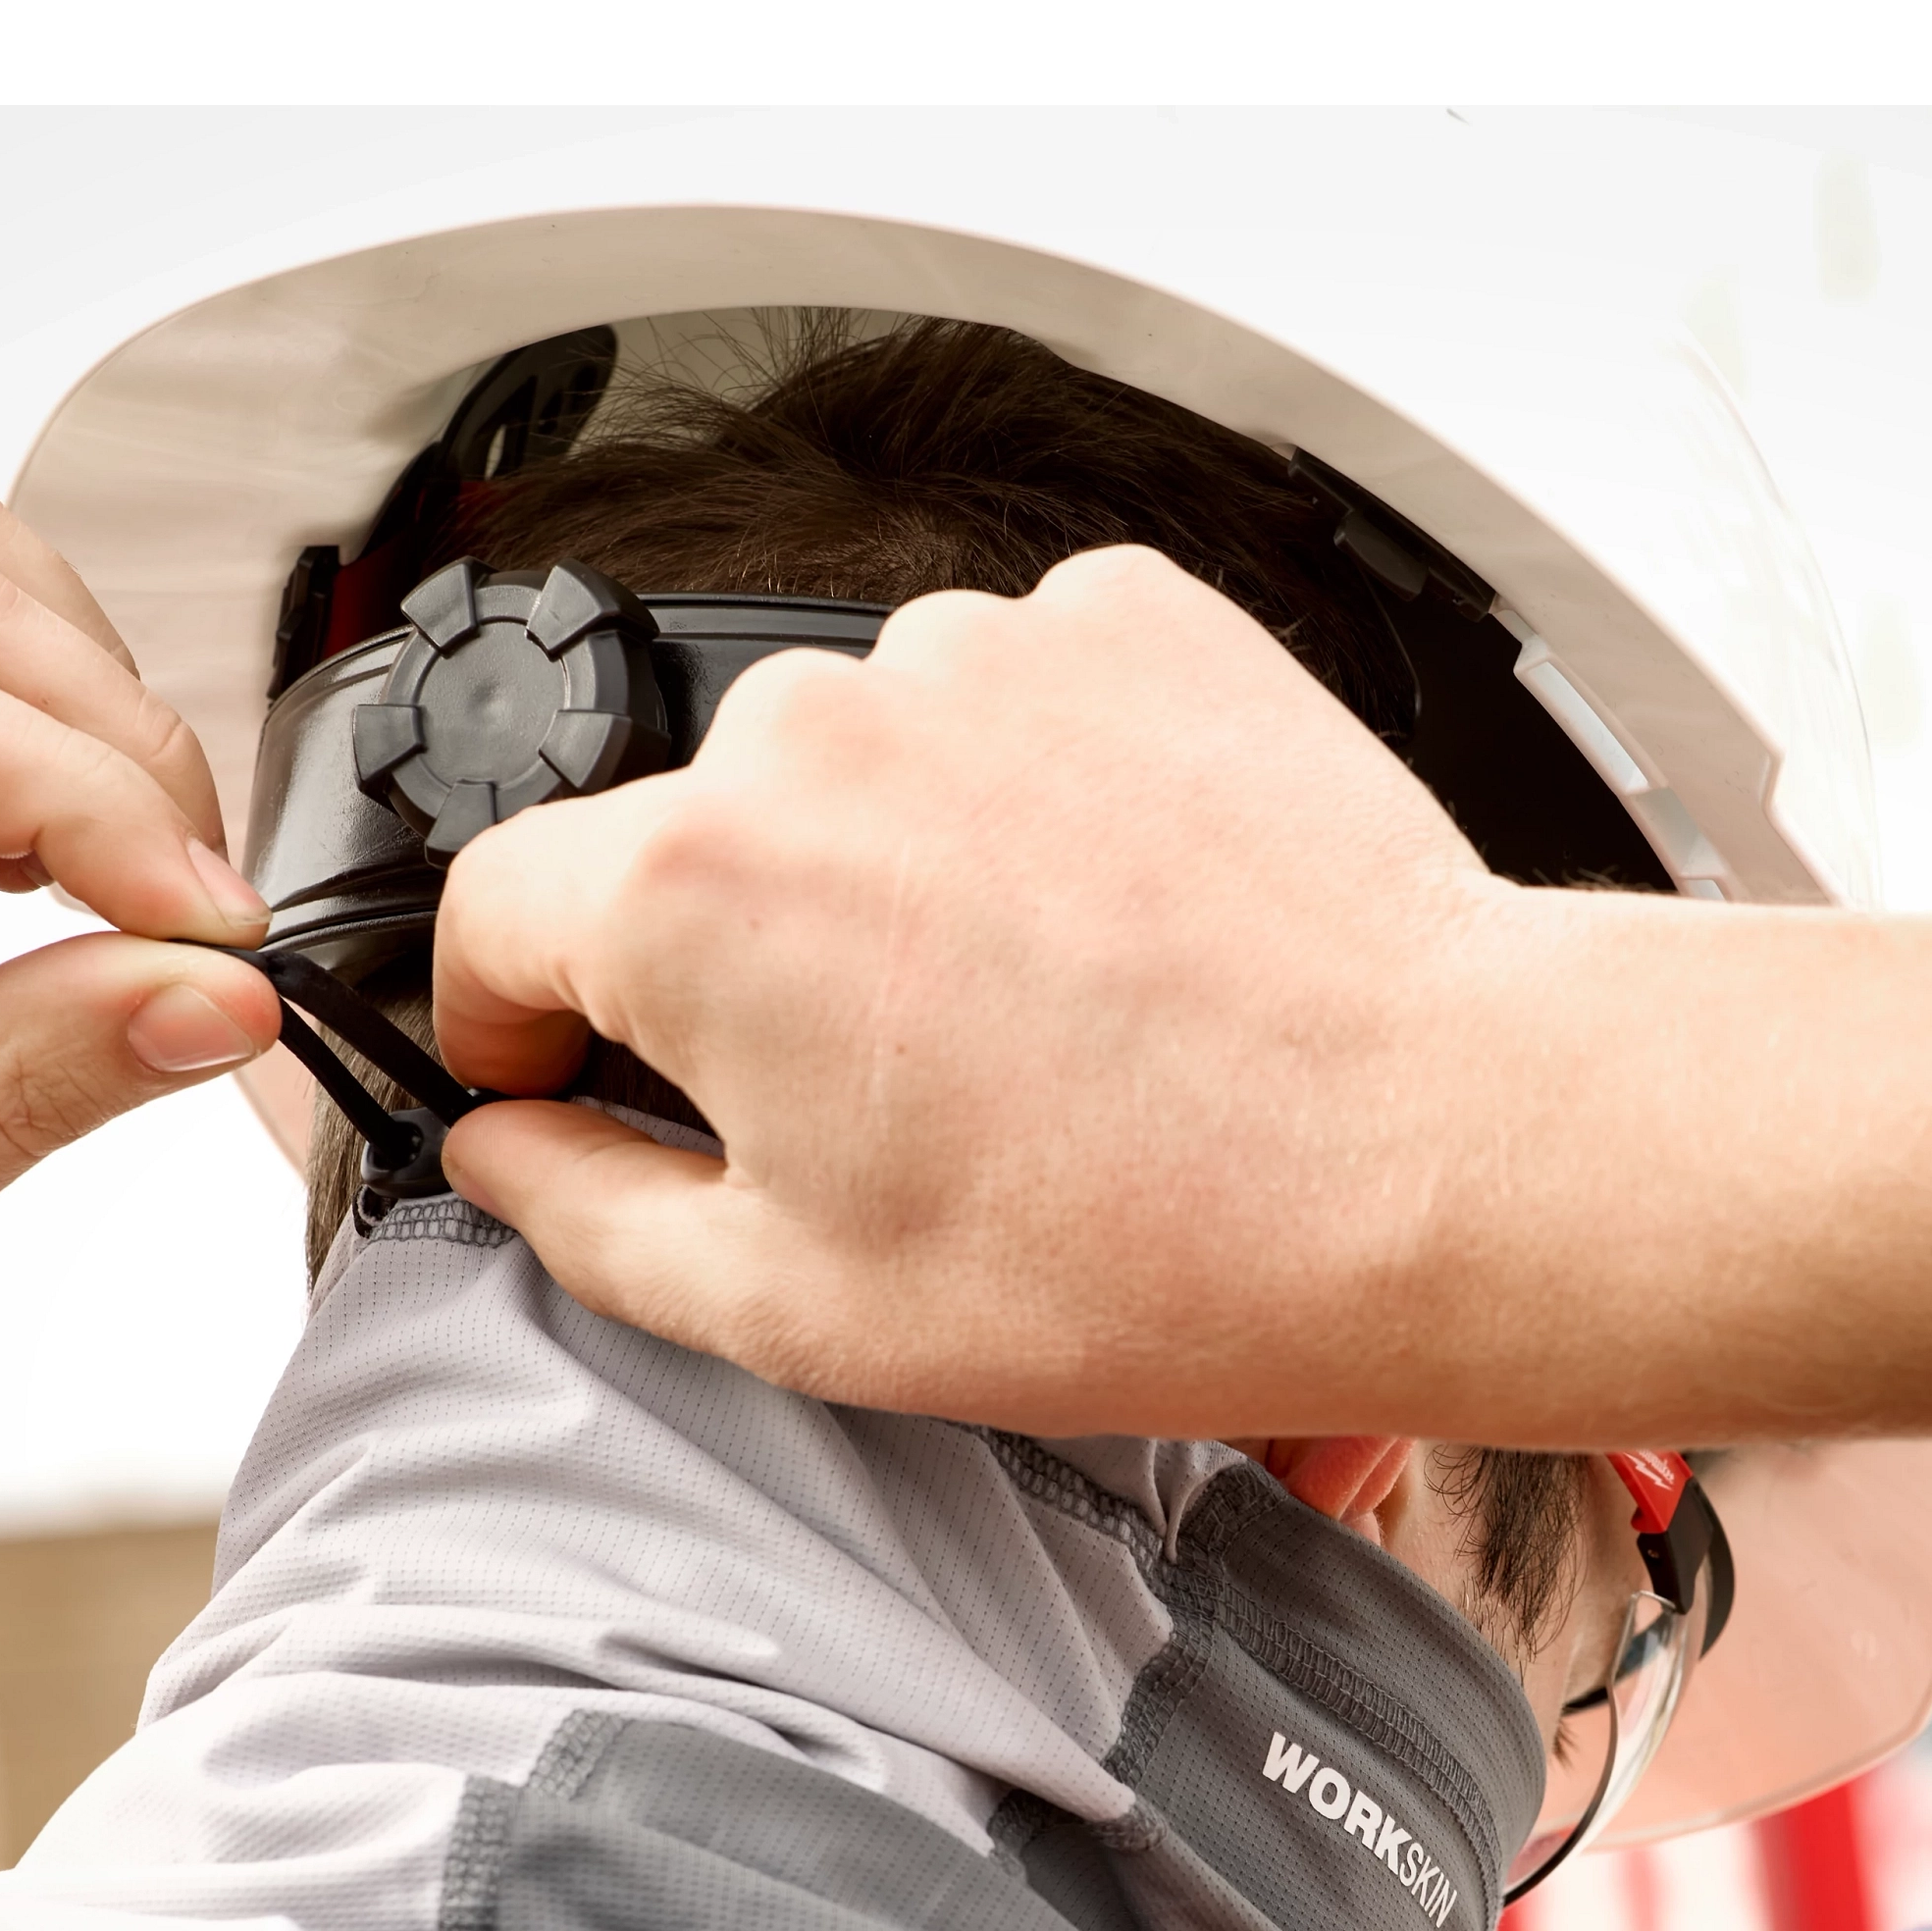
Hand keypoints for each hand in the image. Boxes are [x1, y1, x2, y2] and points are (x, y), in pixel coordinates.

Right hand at [433, 547, 1560, 1430]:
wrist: (1440, 1149)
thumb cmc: (1151, 1243)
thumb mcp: (803, 1310)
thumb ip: (591, 1218)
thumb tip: (505, 1155)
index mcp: (689, 891)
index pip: (491, 907)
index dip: (515, 1017)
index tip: (571, 1073)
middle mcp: (810, 728)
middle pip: (691, 836)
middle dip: (750, 963)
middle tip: (890, 1104)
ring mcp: (979, 651)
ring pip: (862, 763)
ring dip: (903, 867)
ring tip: (1044, 1019)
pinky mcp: (1126, 620)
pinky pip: (1018, 698)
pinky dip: (1042, 791)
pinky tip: (1124, 924)